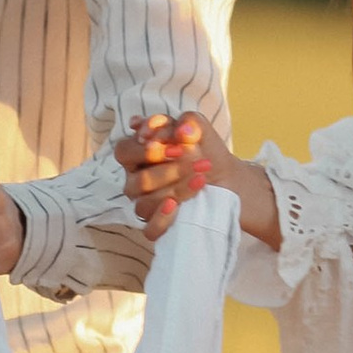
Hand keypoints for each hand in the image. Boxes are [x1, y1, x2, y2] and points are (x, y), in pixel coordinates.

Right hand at [118, 112, 280, 248]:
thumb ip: (188, 122)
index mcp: (136, 156)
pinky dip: (162, 218)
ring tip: (201, 178)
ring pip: (144, 204)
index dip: (146, 150)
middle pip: (136, 181)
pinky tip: (176, 205)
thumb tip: (181, 130)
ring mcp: (146, 206)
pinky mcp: (159, 226)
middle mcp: (136, 182)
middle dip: (167, 171)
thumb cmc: (205, 151)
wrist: (228, 178)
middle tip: (194, 162)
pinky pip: (150, 231)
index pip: (124, 152)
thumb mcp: (199, 130)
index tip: (177, 145)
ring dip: (174, 189)